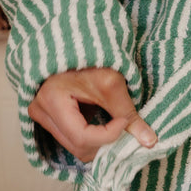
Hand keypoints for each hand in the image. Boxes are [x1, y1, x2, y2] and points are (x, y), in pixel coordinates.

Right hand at [28, 67, 156, 163]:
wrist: (76, 42)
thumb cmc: (91, 57)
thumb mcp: (111, 82)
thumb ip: (128, 113)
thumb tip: (150, 141)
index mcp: (51, 100)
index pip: (82, 137)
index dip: (108, 135)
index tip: (124, 121)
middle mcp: (39, 112)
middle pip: (77, 147)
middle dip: (104, 143)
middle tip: (122, 126)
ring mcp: (40, 115)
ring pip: (74, 147)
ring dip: (98, 141)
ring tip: (112, 123)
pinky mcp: (48, 117)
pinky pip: (71, 139)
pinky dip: (90, 136)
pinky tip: (100, 121)